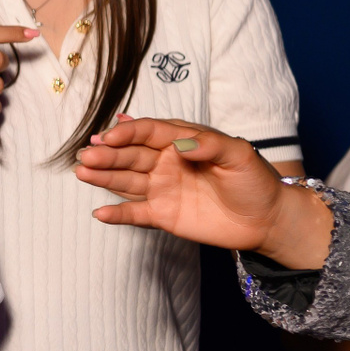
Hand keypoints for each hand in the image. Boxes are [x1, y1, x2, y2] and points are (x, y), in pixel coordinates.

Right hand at [76, 117, 333, 266]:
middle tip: (87, 156)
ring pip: (126, 181)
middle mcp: (165, 162)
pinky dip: (117, 214)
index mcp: (181, 141)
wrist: (267, 218)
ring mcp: (161, 188)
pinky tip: (100, 213)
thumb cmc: (255, 180)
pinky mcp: (162, 214)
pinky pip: (135, 213)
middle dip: (107, 154)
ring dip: (103, 177)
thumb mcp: (240, 155)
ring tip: (83, 173)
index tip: (110, 137)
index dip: (128, 132)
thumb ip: (211, 144)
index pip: (148, 132)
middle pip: (130, 156)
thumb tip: (181, 143)